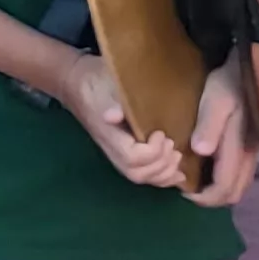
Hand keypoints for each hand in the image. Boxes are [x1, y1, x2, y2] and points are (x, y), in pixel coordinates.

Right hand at [56, 51, 192, 189]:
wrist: (80, 84)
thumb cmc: (96, 81)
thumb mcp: (103, 84)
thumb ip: (110, 100)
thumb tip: (113, 116)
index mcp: (108, 134)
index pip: (132, 157)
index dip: (152, 151)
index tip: (161, 132)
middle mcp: (112, 149)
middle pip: (138, 172)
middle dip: (161, 163)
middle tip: (172, 144)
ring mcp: (118, 153)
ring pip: (141, 177)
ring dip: (164, 172)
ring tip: (177, 156)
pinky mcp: (126, 154)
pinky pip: (144, 175)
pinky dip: (163, 178)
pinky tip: (178, 174)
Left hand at [188, 63, 258, 207]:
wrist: (255, 69)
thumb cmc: (231, 83)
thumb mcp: (216, 100)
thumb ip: (209, 126)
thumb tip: (200, 151)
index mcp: (239, 148)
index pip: (225, 187)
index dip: (205, 197)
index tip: (182, 193)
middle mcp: (250, 155)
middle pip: (235, 192)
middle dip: (212, 198)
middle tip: (187, 189)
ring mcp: (254, 151)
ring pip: (240, 184)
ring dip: (220, 189)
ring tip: (194, 179)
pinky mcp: (254, 145)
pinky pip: (241, 173)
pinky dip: (226, 179)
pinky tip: (208, 167)